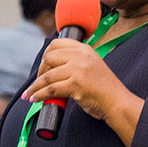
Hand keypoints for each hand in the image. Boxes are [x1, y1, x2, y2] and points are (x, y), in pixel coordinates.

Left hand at [23, 38, 143, 146]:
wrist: (118, 102)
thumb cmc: (104, 89)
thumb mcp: (92, 66)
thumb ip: (76, 62)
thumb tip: (51, 68)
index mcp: (85, 49)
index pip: (57, 44)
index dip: (45, 55)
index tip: (42, 67)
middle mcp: (81, 56)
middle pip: (49, 58)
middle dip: (39, 71)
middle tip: (37, 83)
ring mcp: (78, 70)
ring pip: (47, 76)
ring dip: (35, 87)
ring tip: (29, 95)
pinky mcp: (76, 84)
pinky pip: (51, 90)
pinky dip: (40, 95)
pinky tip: (36, 99)